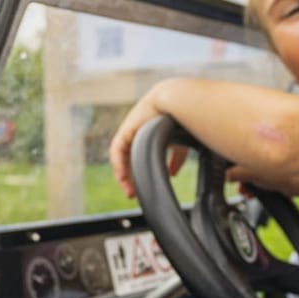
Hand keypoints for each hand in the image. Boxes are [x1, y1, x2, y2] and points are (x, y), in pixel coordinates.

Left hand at [108, 82, 182, 198]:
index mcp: (148, 138)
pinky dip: (119, 165)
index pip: (139, 161)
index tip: (143, 190)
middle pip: (128, 162)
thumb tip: (172, 174)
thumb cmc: (181, 119)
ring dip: (123, 176)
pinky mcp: (125, 130)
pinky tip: (123, 177)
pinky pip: (117, 151)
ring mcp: (130, 132)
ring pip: (122, 159)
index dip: (140, 176)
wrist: (177, 102)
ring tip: (129, 190)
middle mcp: (136, 135)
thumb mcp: (179, 144)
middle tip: (134, 195)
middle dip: (130, 179)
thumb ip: (176, 159)